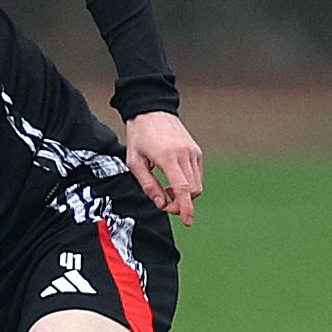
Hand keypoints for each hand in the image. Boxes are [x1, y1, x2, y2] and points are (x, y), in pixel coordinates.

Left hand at [123, 111, 204, 226]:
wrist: (151, 111)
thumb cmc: (139, 136)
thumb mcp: (134, 161)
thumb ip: (148, 185)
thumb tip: (161, 204)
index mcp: (168, 157)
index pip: (183, 188)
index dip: (185, 207)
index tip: (187, 221)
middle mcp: (185, 154)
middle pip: (193, 190)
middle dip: (181, 203)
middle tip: (165, 204)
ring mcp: (193, 152)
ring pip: (197, 184)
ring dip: (185, 194)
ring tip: (168, 191)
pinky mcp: (196, 151)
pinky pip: (197, 175)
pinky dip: (188, 184)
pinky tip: (174, 180)